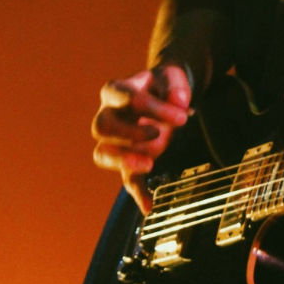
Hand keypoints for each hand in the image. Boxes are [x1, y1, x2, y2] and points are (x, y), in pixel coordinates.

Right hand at [91, 65, 191, 213]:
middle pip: (101, 126)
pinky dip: (137, 192)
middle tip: (156, 133)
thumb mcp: (172, 77)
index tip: (181, 116)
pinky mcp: (129, 159)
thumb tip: (179, 102)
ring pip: (102, 154)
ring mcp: (115, 140)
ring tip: (149, 164)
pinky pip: (126, 178)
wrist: (164, 95)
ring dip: (123, 160)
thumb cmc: (163, 85)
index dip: (154, 108)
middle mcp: (109, 115)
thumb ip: (176, 87)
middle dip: (127, 132)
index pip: (128, 99)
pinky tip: (149, 205)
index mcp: (117, 91)